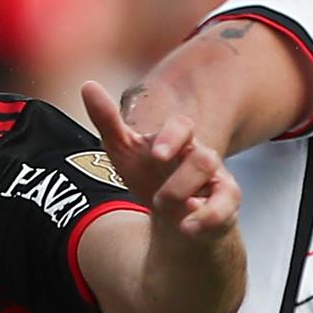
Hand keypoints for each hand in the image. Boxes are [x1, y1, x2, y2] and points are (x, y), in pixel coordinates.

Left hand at [82, 80, 239, 237]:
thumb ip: (107, 120)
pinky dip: (207, 219)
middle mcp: (202, 159)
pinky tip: (186, 227)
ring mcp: (216, 183)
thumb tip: (88, 85)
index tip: (156, 154)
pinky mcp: (225, 207)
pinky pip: (225, 211)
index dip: (172, 138)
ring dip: (190, 200)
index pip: (183, 127)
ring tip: (164, 210)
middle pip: (204, 159)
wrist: (168, 216)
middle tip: (157, 200)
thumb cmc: (148, 176)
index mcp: (178, 140)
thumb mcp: (123, 150)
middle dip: (180, 181)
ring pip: (222, 186)